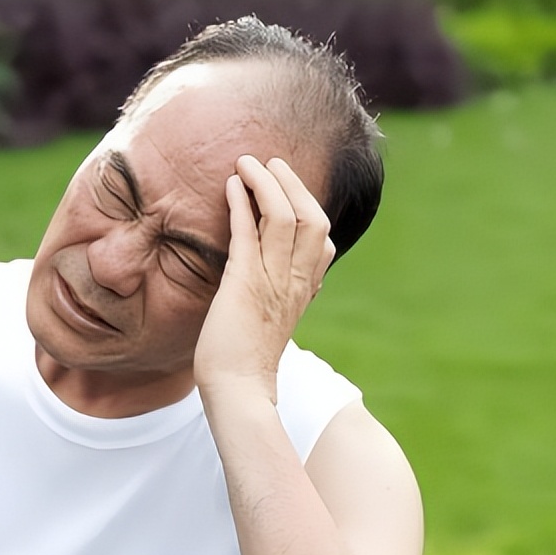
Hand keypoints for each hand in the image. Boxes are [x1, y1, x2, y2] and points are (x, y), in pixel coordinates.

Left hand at [193, 155, 334, 401]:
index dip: (310, 208)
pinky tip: (232, 185)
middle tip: (272, 163)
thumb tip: (274, 288)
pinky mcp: (243, 284)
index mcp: (303, 291)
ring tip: (249, 163)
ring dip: (267, 184)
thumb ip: (277, 299)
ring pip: (286, 218)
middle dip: (294, 184)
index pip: (324, 241)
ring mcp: (272, 282)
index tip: (291, 189)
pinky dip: (242, 204)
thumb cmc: (245, 361)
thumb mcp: (270, 323)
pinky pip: (248, 233)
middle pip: (313, 219)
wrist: (238, 392)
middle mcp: (294, 282)